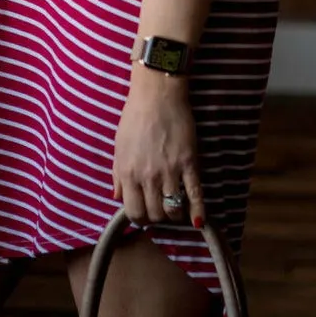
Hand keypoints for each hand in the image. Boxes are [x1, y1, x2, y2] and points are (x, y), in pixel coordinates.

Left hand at [110, 69, 205, 228]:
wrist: (157, 95)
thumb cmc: (134, 117)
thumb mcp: (119, 146)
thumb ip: (117, 174)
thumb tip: (116, 196)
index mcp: (128, 173)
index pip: (133, 211)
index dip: (140, 218)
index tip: (146, 215)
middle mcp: (147, 177)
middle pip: (155, 214)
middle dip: (158, 217)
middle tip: (162, 210)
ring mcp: (169, 171)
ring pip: (173, 209)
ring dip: (175, 215)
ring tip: (177, 210)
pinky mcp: (189, 163)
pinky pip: (195, 195)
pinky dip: (198, 211)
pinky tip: (199, 221)